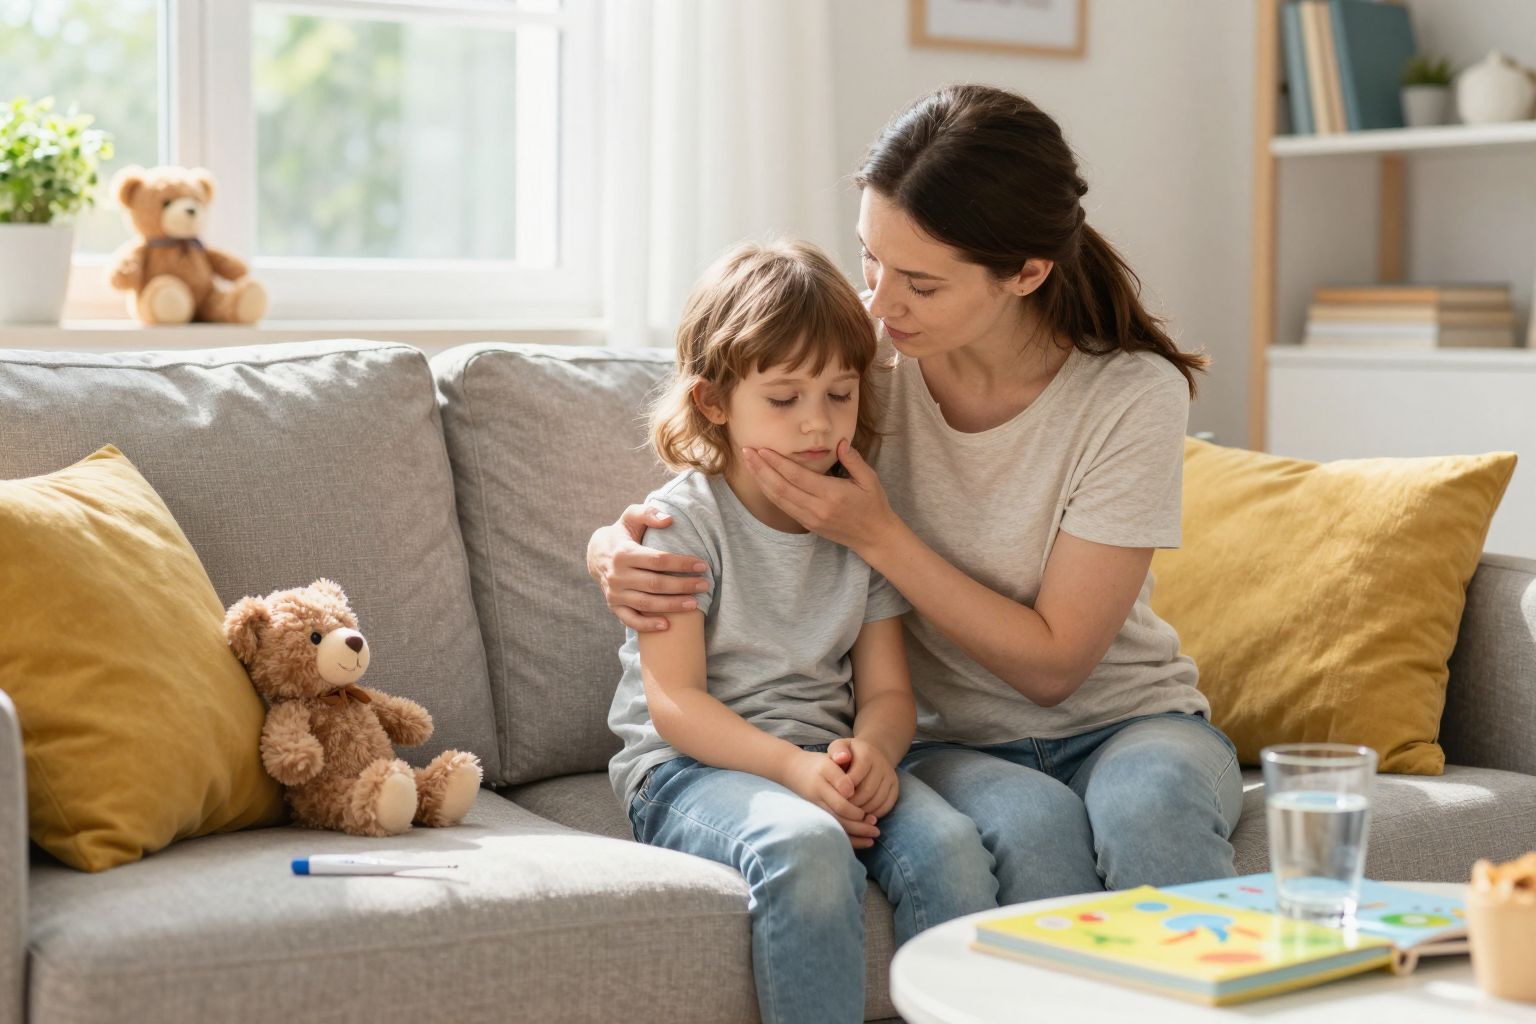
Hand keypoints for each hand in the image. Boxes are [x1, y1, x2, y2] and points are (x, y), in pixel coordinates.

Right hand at [585, 506, 707, 631]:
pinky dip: (648, 625)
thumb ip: (649, 513)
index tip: (702, 565)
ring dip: (672, 606)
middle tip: (705, 585)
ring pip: (646, 604)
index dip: (681, 564)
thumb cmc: (622, 534)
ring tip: (695, 604)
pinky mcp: (613, 607)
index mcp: (623, 553)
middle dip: (682, 585)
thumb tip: (669, 520)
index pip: (658, 560)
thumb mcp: (631, 517)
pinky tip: (667, 625)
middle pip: (655, 584)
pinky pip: (631, 620)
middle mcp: (617, 575)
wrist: (596, 554)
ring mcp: (614, 593)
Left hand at [740, 440, 898, 553]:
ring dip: (761, 480)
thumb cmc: (874, 505)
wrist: (874, 537)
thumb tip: (840, 442)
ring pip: (778, 498)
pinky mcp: (807, 524)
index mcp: (832, 494)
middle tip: (747, 452)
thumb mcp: (870, 480)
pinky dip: (770, 493)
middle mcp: (817, 508)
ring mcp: (810, 518)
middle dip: (761, 469)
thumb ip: (854, 460)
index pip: (797, 476)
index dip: (777, 463)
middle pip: (781, 487)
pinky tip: (762, 480)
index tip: (763, 449)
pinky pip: (783, 507)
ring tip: (749, 463)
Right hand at [780, 749, 880, 849]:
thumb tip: (850, 792)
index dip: (856, 812)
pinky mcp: (816, 816)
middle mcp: (818, 800)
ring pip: (835, 827)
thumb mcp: (828, 762)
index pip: (841, 805)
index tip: (871, 814)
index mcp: (821, 786)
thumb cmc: (818, 765)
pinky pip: (831, 831)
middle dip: (859, 827)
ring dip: (855, 836)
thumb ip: (839, 776)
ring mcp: (816, 810)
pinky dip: (847, 839)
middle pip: (839, 820)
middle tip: (877, 829)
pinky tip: (862, 842)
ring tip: (872, 839)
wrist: (793, 769)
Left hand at [828, 738, 899, 817]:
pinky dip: (873, 813)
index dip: (843, 790)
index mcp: (867, 754)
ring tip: (851, 811)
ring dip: (862, 810)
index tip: (835, 795)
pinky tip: (863, 812)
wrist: (871, 755)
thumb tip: (840, 759)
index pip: (854, 778)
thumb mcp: (840, 747)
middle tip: (842, 807)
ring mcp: (890, 776)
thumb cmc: (849, 754)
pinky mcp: (895, 787)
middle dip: (852, 803)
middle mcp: (881, 764)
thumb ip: (836, 751)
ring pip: (877, 800)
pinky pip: (886, 806)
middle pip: (867, 791)